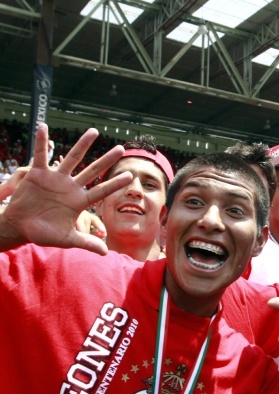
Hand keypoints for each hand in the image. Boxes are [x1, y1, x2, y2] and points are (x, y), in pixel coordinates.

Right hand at [2, 124, 131, 253]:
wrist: (20, 227)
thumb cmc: (44, 233)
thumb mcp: (67, 239)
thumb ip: (86, 242)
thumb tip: (106, 253)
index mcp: (80, 201)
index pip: (102, 190)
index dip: (115, 183)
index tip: (130, 175)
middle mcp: (71, 187)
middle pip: (93, 170)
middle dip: (107, 160)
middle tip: (122, 149)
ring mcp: (56, 179)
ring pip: (72, 159)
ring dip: (82, 145)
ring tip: (94, 131)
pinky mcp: (38, 174)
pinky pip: (40, 155)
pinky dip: (41, 142)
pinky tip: (43, 127)